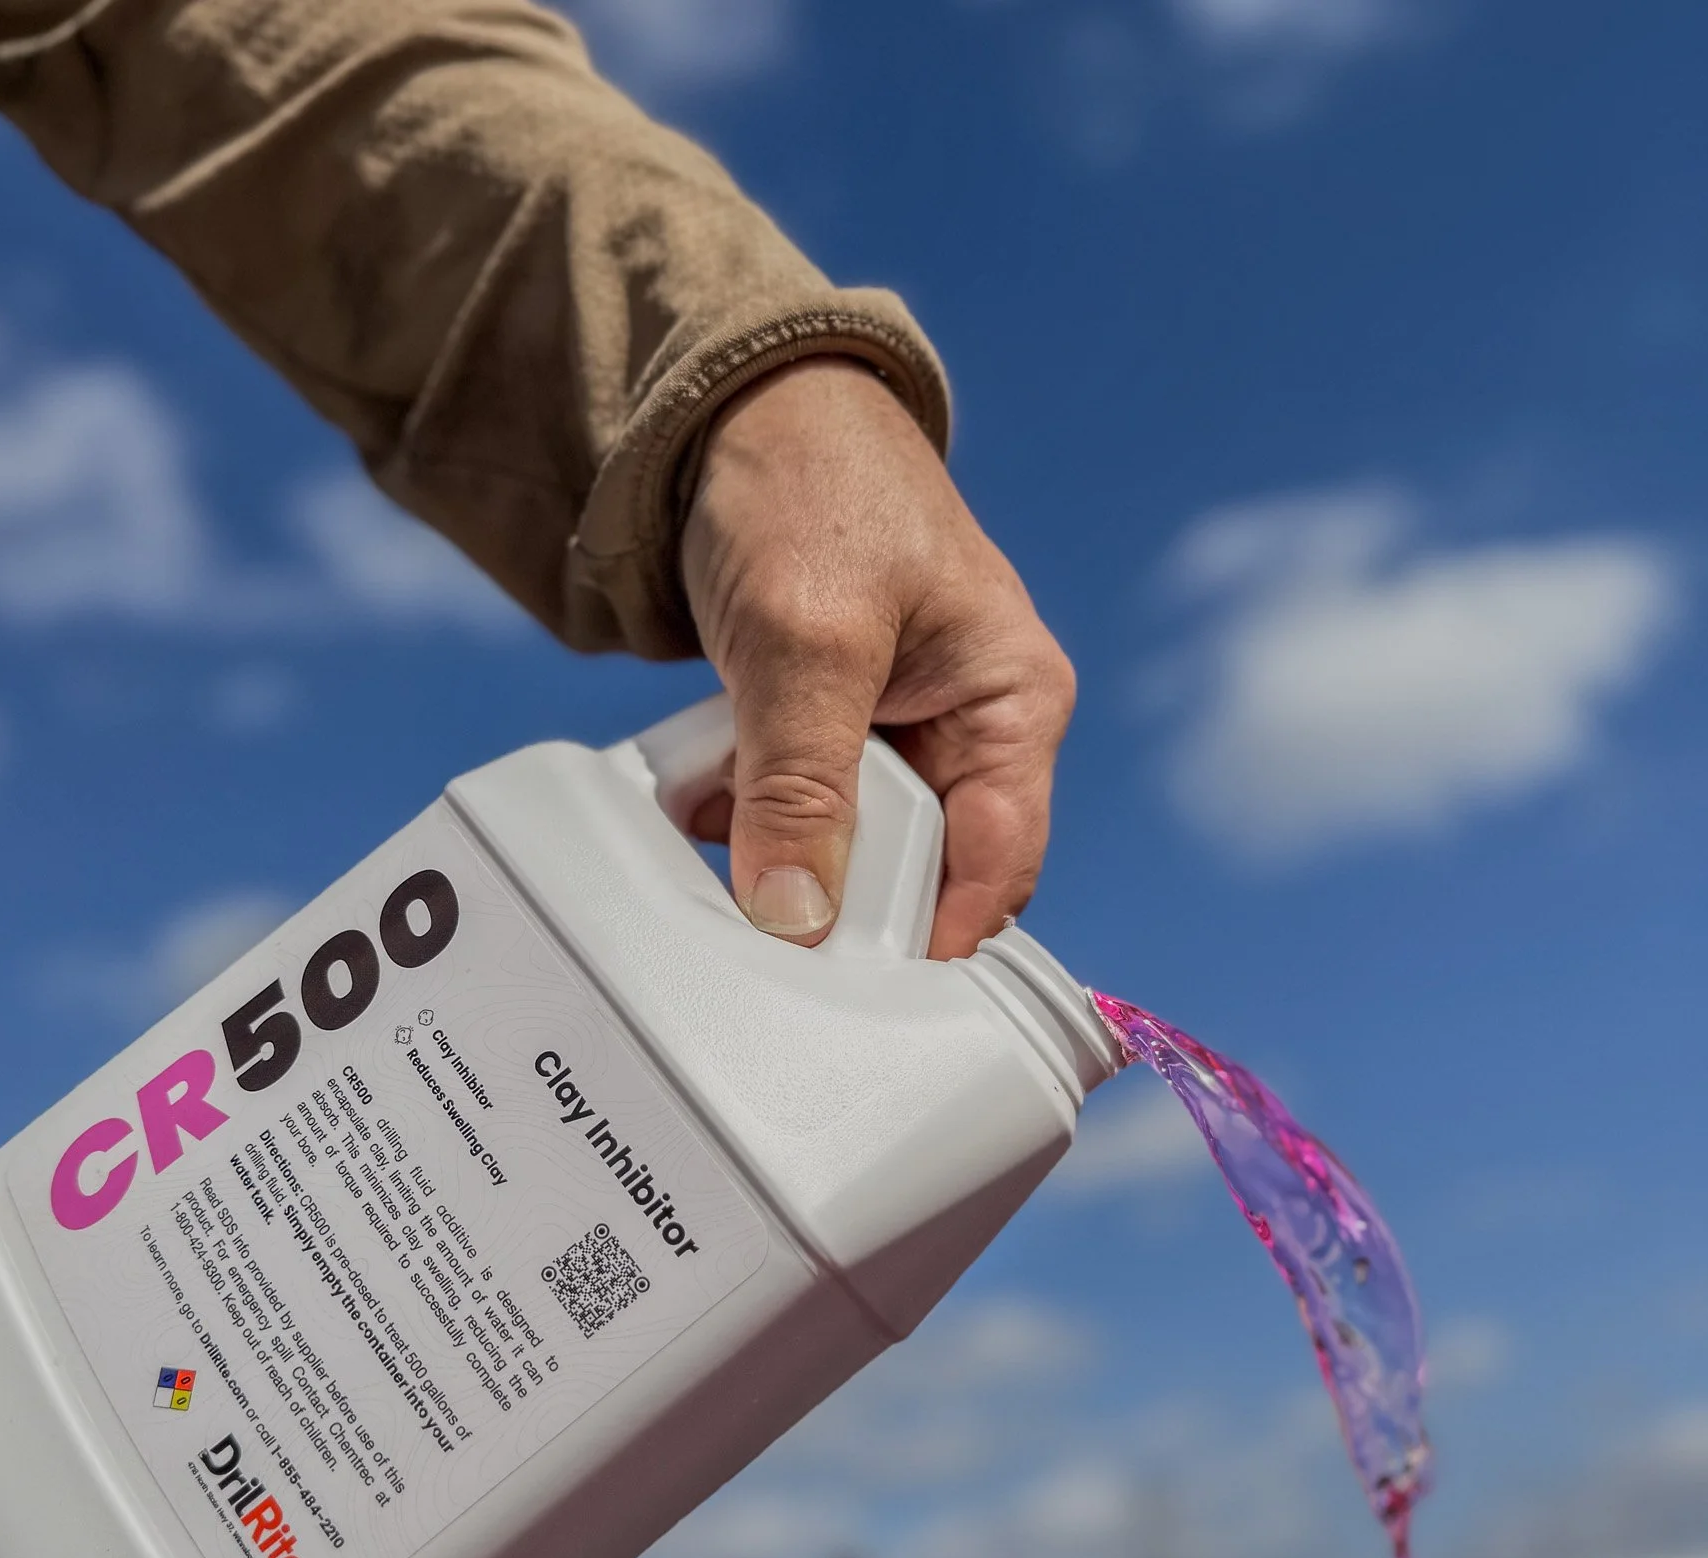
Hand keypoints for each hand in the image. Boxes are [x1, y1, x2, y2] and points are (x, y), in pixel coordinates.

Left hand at [679, 357, 1075, 960]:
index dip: (931, 939)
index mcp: (1011, 703)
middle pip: (920, 870)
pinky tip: (701, 802)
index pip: (996, 868)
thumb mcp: (808, 642)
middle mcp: (966, 728)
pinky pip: (795, 807)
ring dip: (781, 854)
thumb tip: (796, 919)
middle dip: (841, 898)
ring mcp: (894, 729)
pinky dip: (746, 814)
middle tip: (766, 929)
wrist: (727, 409)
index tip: (853, 993)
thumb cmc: (808, 487)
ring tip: (719, 845)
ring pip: (847, 845)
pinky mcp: (827, 726)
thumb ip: (803, 786)